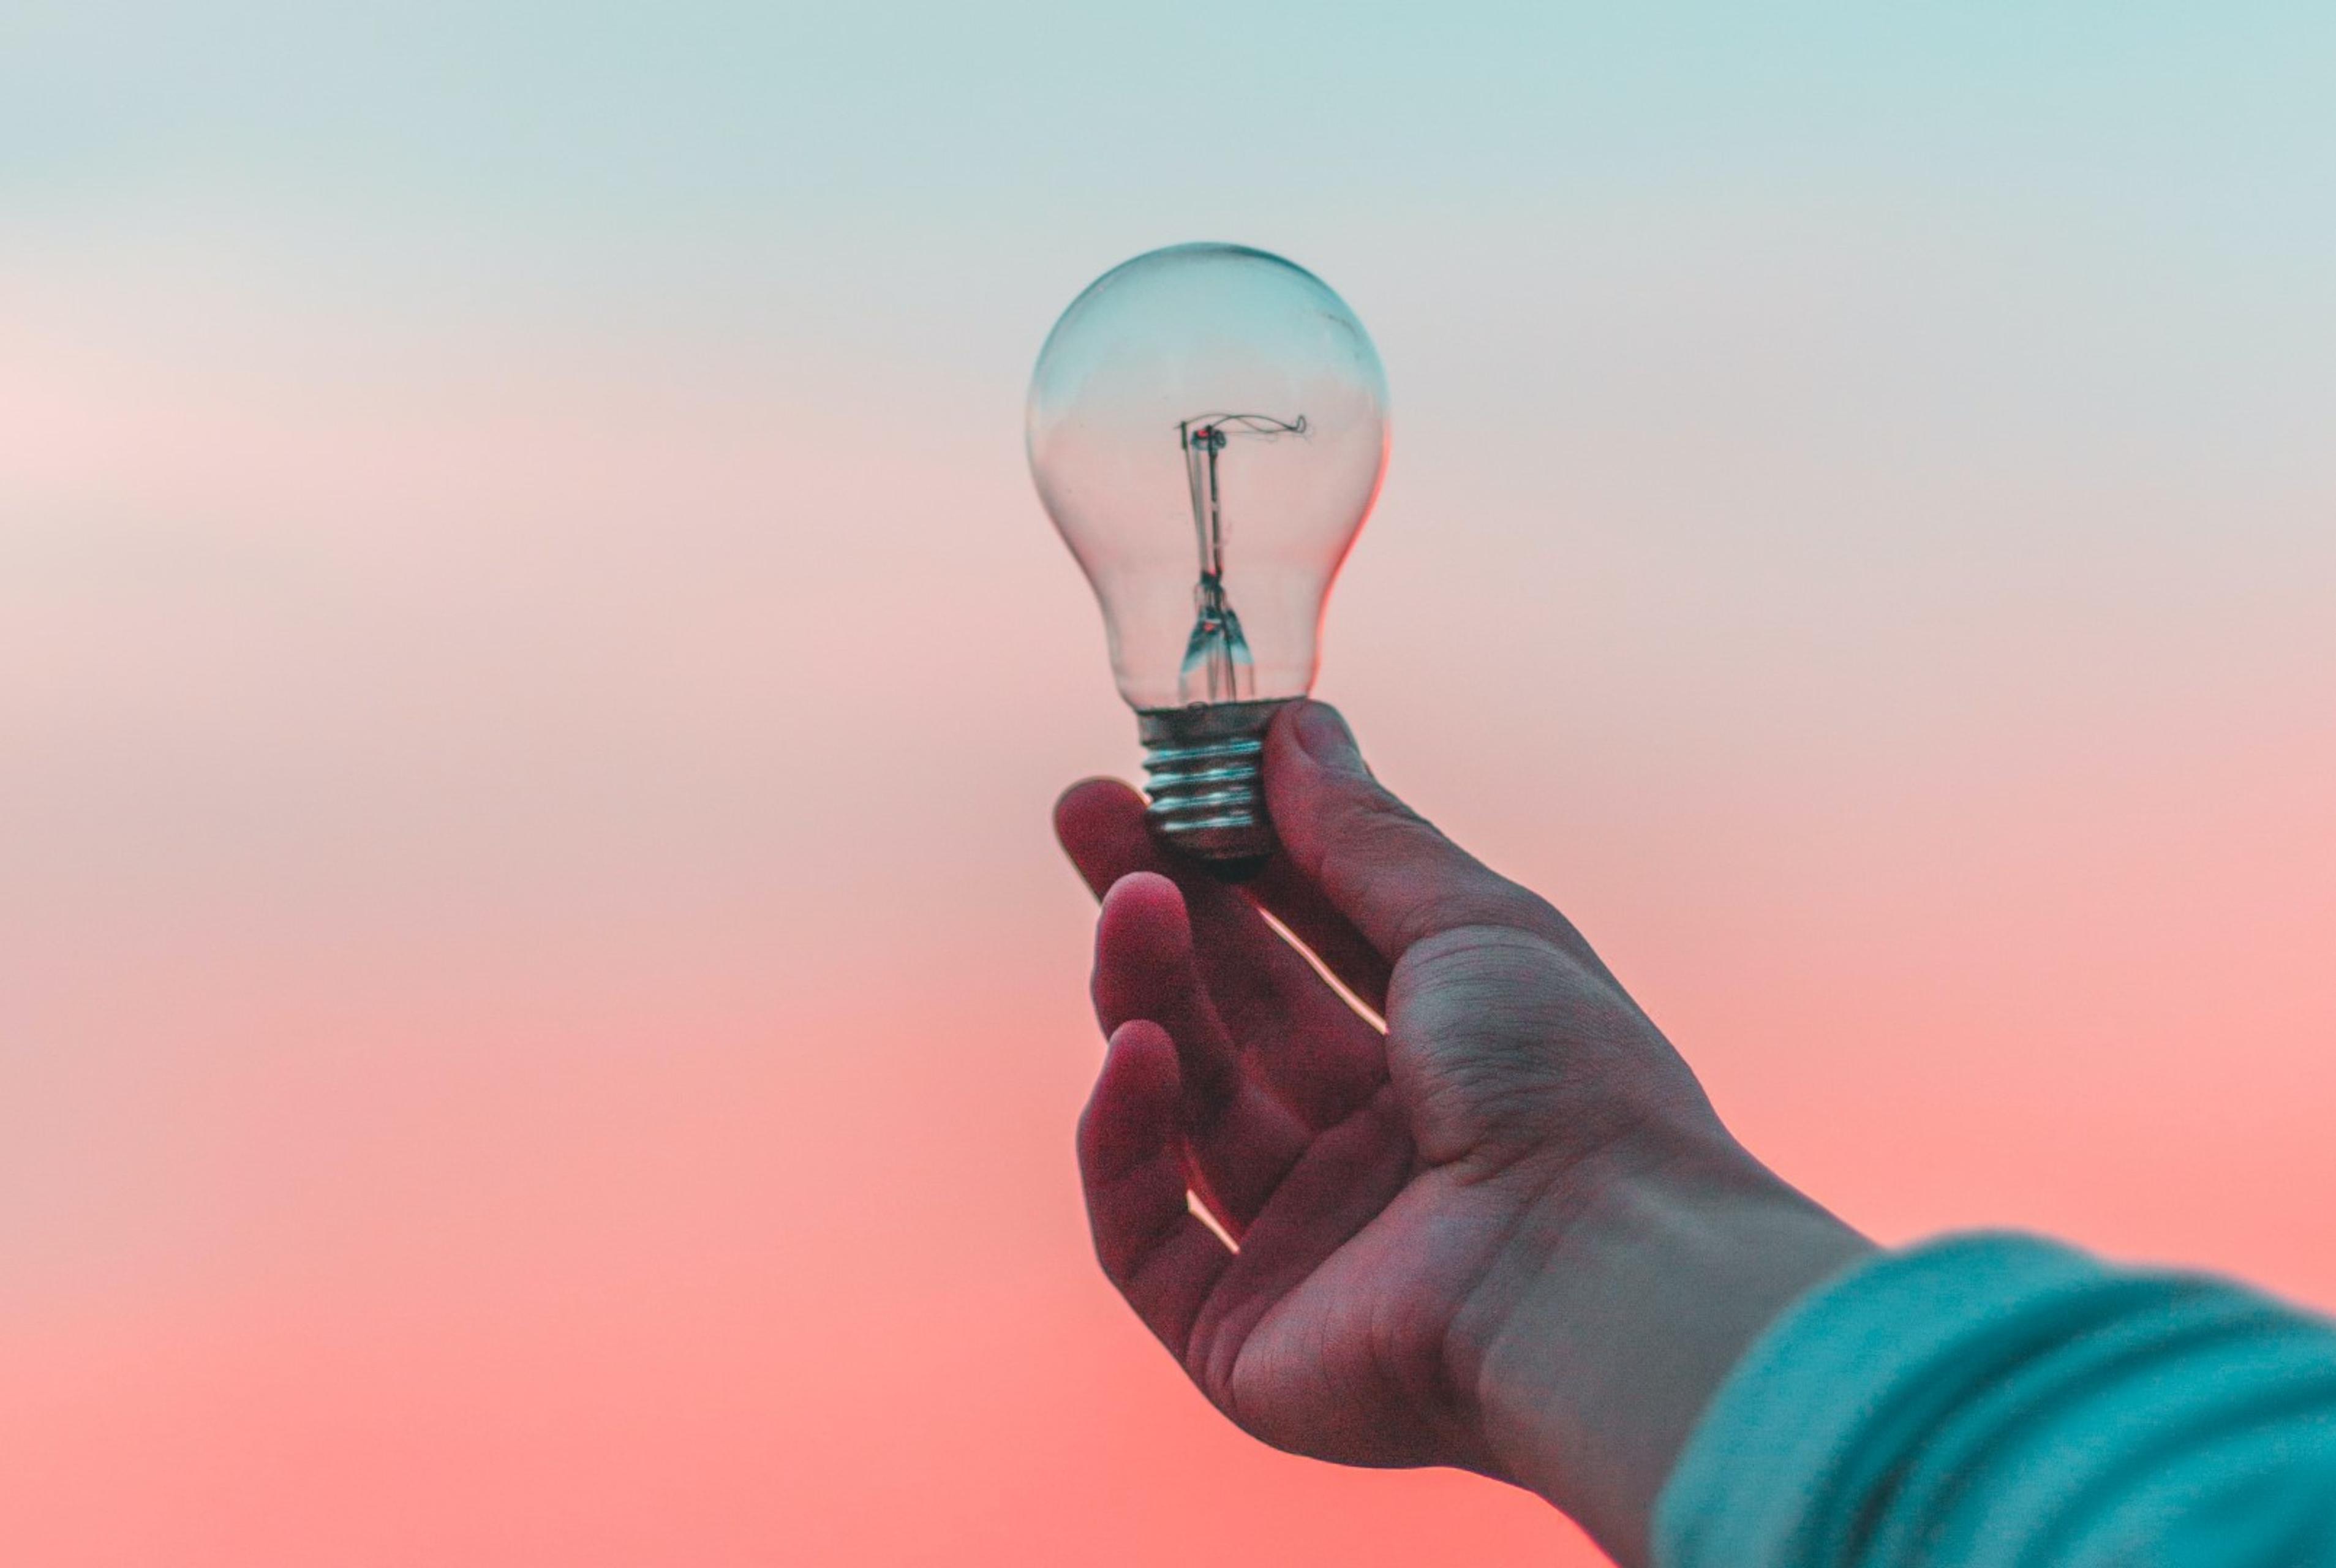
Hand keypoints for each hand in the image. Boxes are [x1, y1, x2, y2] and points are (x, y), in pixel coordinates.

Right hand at [1057, 701, 1866, 1564]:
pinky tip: (1135, 1050)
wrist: (1597, 1276)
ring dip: (1146, 996)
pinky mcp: (1244, 1340)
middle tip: (1086, 813)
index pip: (1312, 945)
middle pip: (1234, 1017)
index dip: (1236, 860)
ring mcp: (1309, 1250)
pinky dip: (1125, 1141)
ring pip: (1186, 1108)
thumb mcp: (1473, 925)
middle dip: (1159, 909)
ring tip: (1130, 904)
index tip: (1166, 777)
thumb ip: (1365, 837)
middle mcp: (1377, 1157)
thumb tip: (1294, 727)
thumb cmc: (1568, 1087)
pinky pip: (1145, 1234)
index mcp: (1448, 1064)